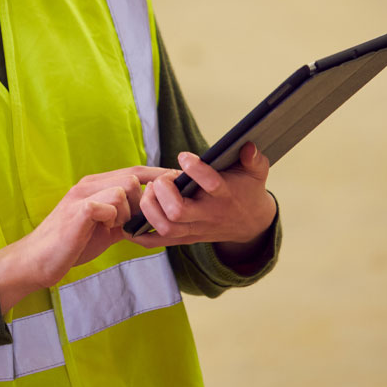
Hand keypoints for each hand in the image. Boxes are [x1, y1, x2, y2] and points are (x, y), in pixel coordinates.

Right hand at [0, 166, 172, 314]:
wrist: (38, 260)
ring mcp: (83, 195)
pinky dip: (114, 219)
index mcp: (95, 185)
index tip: (178, 184)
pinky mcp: (79, 210)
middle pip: (133, 177)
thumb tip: (150, 216)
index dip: (157, 176)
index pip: (134, 171)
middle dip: (143, 202)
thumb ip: (122, 217)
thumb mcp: (103, 227)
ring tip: (114, 229)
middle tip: (133, 225)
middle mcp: (89, 184)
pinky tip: (105, 231)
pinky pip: (110, 204)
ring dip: (127, 213)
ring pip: (124, 188)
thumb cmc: (71, 244)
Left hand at [126, 144, 276, 260]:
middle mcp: (208, 215)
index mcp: (226, 196)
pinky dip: (140, 233)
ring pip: (165, 227)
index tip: (184, 155)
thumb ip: (253, 158)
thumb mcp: (255, 172)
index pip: (210, 185)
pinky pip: (158, 242)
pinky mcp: (185, 238)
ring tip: (150, 190)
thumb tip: (248, 145)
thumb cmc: (247, 190)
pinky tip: (131, 219)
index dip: (195, 169)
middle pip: (178, 212)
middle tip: (162, 179)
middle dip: (163, 191)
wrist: (250, 224)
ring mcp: (195, 229)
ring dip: (150, 208)